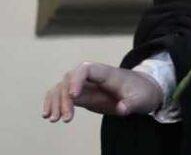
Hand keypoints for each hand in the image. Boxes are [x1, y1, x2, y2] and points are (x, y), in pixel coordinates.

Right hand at [41, 61, 163, 122]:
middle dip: (65, 98)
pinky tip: (47, 115)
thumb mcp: (141, 100)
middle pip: (70, 79)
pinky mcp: (82, 94)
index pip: (86, 69)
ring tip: (54, 120)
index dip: (77, 80)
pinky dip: (52, 102)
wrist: (143, 91)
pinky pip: (61, 94)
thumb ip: (132, 104)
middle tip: (66, 119)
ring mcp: (85, 84)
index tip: (75, 96)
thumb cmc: (142, 92)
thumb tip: (121, 109)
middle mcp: (92, 76)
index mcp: (107, 73)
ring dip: (55, 102)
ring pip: (62, 87)